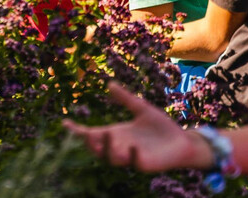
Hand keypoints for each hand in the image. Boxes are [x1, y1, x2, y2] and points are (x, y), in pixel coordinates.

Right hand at [62, 81, 213, 172]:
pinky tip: (131, 146)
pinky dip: (131, 155)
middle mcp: (120, 146)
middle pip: (96, 148)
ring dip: (106, 148)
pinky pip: (134, 163)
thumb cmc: (162, 127)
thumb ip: (126, 99)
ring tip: (105, 134)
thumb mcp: (142, 109)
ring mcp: (130, 157)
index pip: (92, 134)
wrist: (183, 141)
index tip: (64, 122)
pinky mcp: (144, 164)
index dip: (77, 130)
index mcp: (116, 133)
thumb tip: (110, 84)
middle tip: (84, 133)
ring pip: (111, 158)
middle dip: (88, 142)